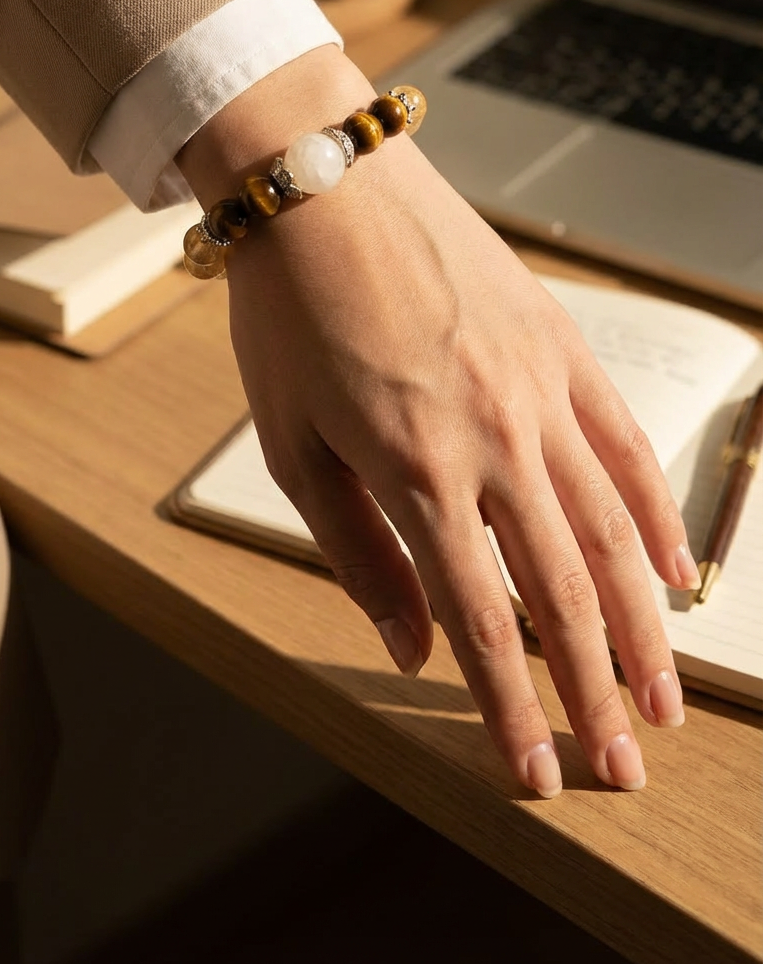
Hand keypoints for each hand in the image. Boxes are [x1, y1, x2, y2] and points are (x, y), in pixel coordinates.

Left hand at [179, 47, 699, 797]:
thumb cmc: (292, 315)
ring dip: (641, 626)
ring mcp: (539, 392)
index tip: (541, 776)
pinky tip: (672, 571)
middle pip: (562, 594)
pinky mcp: (562, 348)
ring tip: (664, 697)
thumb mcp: (293, 446)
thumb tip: (408, 647)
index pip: (479, 623)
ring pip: (610, 531)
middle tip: (626, 767)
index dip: (512, 712)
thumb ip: (357, 553)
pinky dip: (655, 513)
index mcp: (416, 473)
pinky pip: (626, 444)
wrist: (326, 187)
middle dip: (594, 694)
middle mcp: (494, 442)